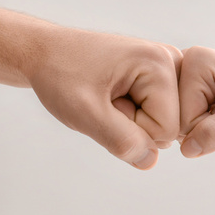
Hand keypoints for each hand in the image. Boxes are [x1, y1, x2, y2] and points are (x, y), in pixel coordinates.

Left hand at [27, 26, 181, 169]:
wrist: (45, 53)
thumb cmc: (60, 74)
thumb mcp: (84, 112)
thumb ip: (120, 140)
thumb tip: (150, 161)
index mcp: (158, 62)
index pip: (167, 129)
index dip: (131, 128)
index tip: (104, 102)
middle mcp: (169, 59)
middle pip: (169, 126)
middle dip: (133, 123)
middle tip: (104, 98)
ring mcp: (165, 66)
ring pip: (163, 121)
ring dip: (132, 119)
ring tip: (107, 95)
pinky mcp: (158, 73)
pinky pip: (156, 113)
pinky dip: (133, 112)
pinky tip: (114, 94)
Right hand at [178, 46, 214, 157]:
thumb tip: (186, 150)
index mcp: (196, 62)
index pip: (181, 118)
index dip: (208, 129)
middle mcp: (184, 63)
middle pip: (177, 120)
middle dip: (205, 129)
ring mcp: (186, 75)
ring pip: (181, 124)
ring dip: (208, 129)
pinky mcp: (191, 86)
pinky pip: (187, 120)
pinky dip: (208, 126)